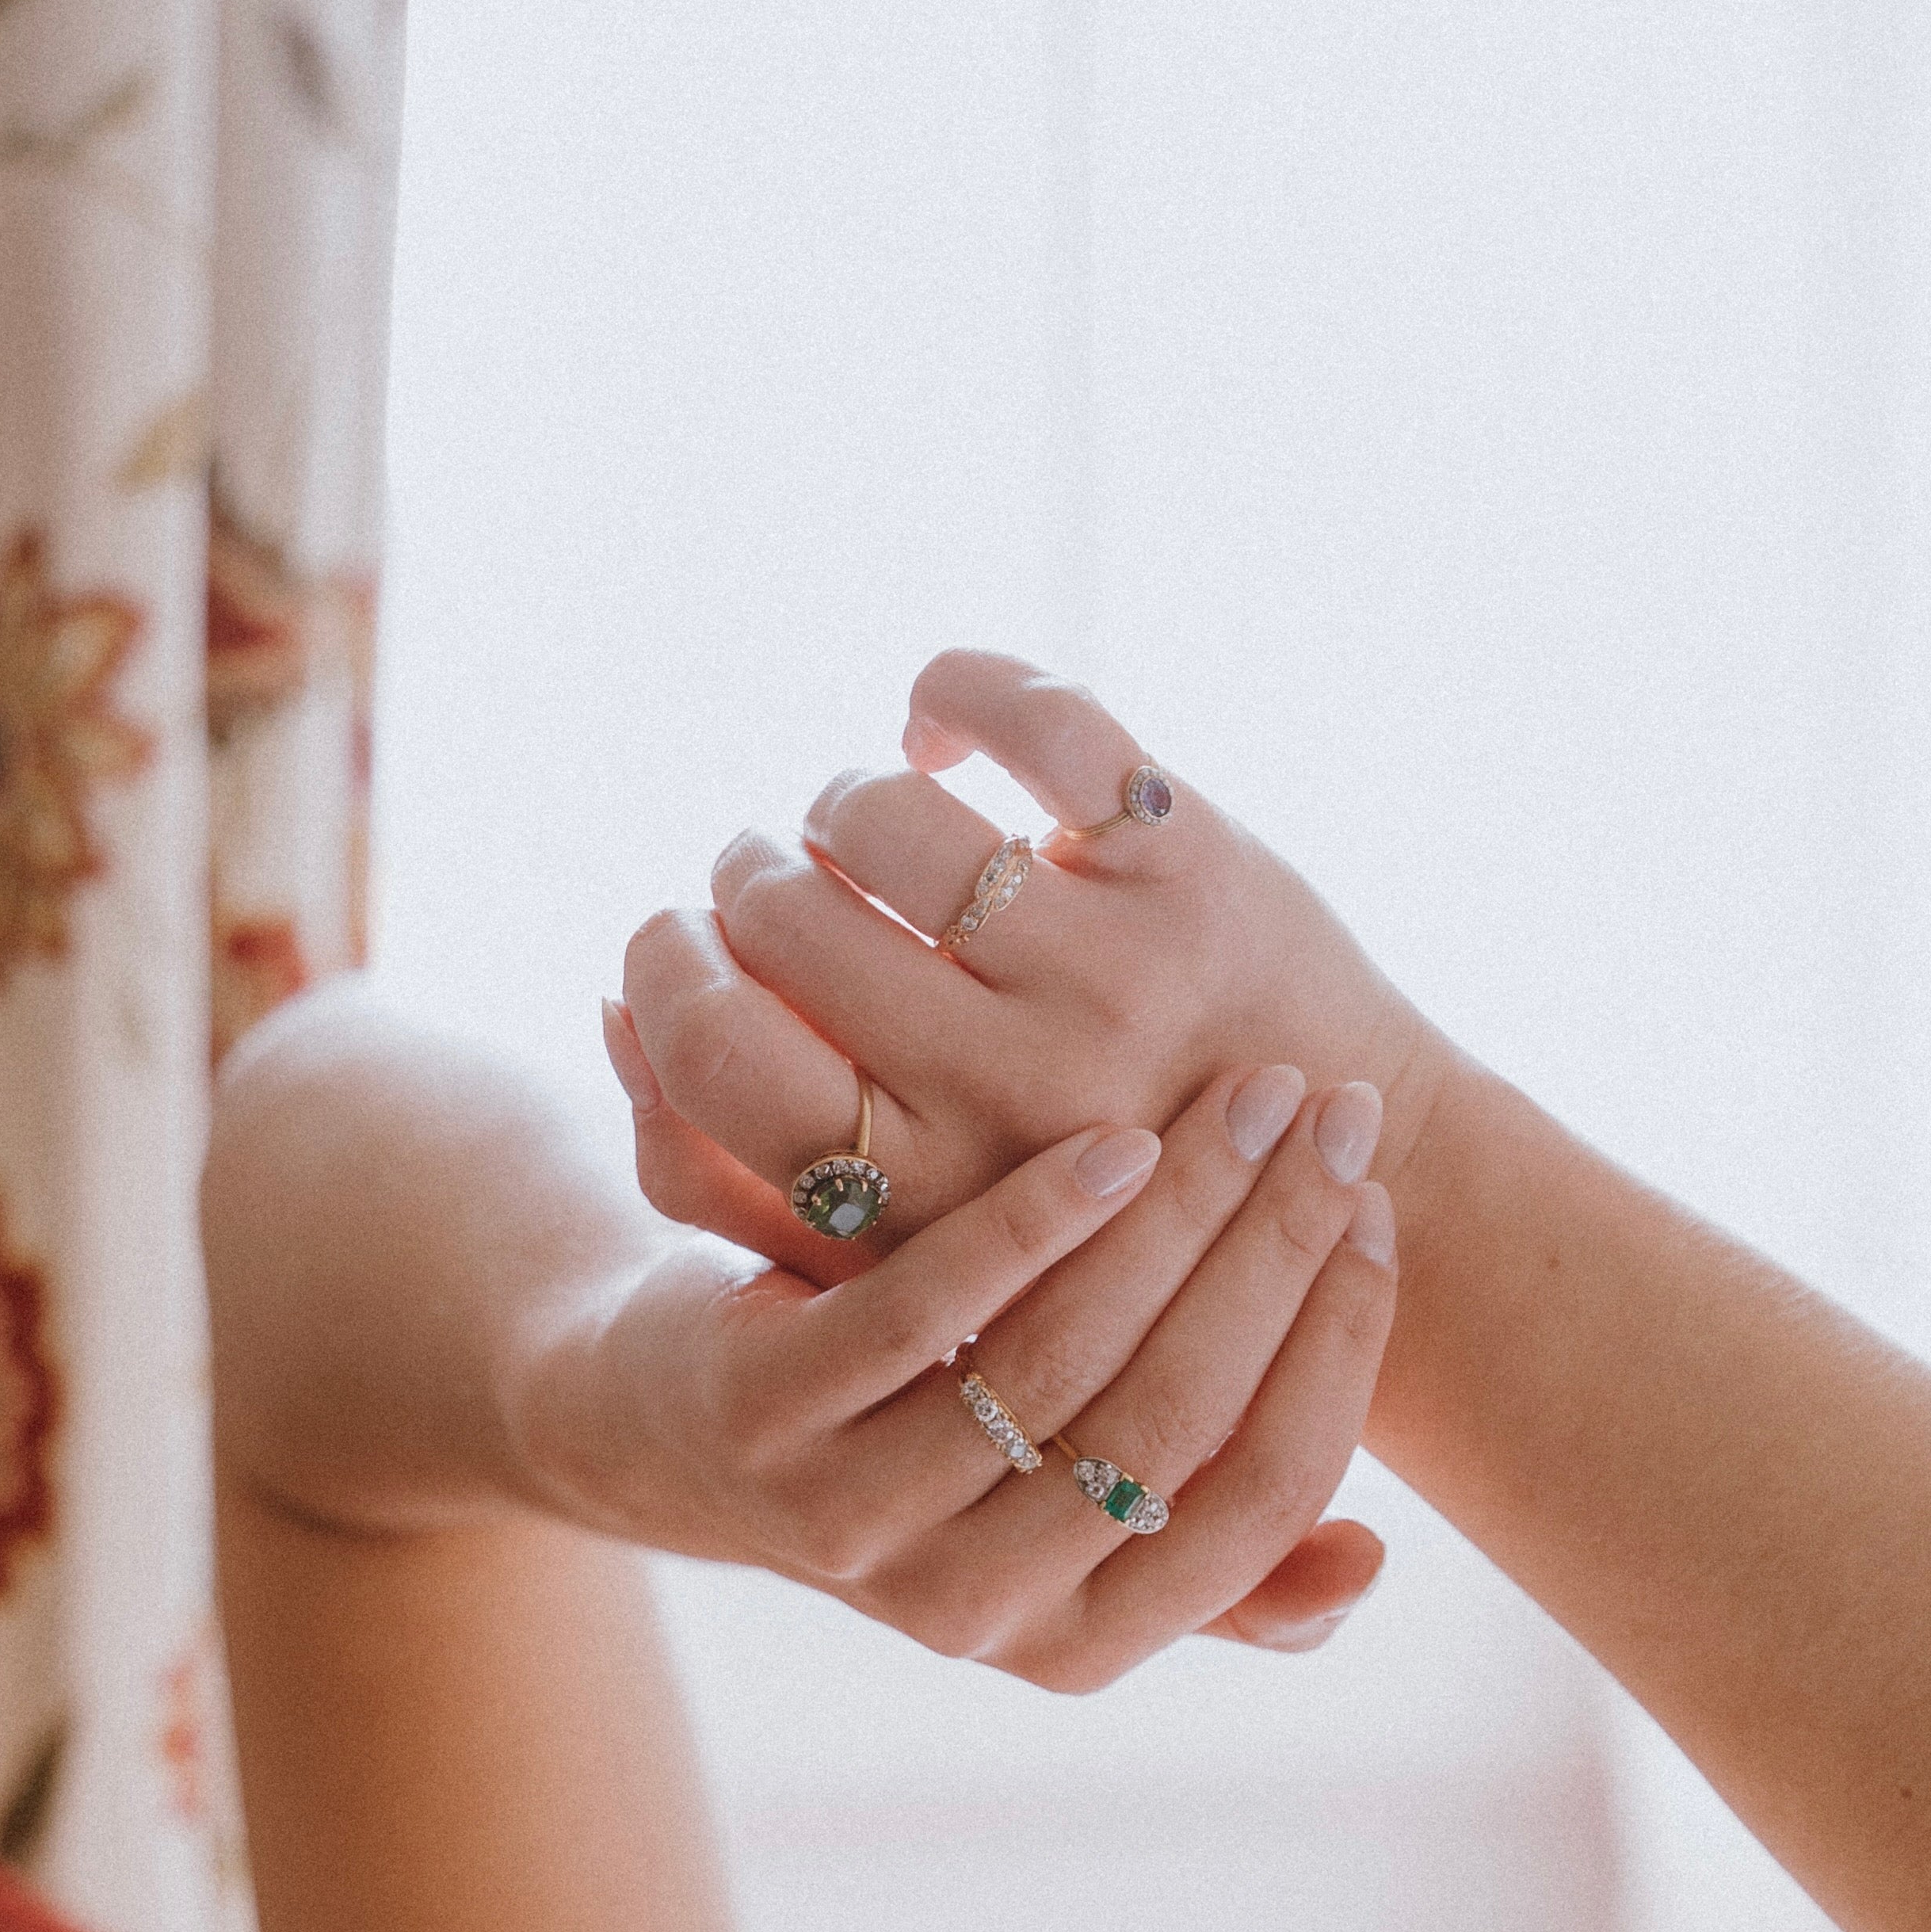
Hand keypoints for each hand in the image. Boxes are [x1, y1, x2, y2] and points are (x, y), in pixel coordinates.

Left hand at [516, 1071, 1397, 1689]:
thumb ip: (1204, 1559)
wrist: (658, 1422)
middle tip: (1331, 1117)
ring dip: (1180, 1215)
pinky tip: (1114, 1137)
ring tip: (1246, 1096)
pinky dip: (1033, 1219)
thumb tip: (1369, 1564)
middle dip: (1278, 1252)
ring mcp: (855, 1521)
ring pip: (1063, 1360)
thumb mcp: (1054, 1520)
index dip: (1338, 1358)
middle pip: (1172, 1422)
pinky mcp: (765, 1415)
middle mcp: (967, 1613)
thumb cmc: (910, 1450)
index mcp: (1071, 1644)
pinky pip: (927, 1310)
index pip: (1258, 1507)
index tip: (1381, 1217)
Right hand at [615, 651, 1464, 1256]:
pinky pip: (1027, 711)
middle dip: (749, 876)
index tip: (679, 939)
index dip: (666, 971)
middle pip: (783, 919)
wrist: (1319, 1183)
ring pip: (883, 812)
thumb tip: (611, 1003)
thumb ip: (732, 1168)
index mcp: (925, 1199)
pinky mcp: (1194, 864)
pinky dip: (958, 690)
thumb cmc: (1066, 1218)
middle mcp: (1015, 1089)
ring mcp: (1112, 970)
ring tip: (863, 830)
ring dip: (844, 800)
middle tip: (770, 878)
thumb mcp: (892, 1241)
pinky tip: (946, 730)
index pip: (715, 1051)